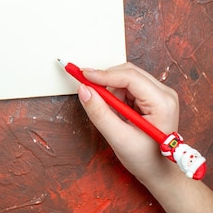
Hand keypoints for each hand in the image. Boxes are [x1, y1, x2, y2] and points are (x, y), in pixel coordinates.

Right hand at [77, 62, 178, 182]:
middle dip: (106, 82)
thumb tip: (84, 90)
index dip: (103, 75)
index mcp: (162, 103)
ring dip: (112, 91)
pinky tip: (119, 113)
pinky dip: (116, 96)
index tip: (83, 75)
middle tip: (89, 93)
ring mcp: (159, 94)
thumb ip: (99, 113)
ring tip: (113, 115)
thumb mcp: (119, 138)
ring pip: (126, 78)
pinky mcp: (152, 97)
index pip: (129, 77)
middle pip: (128, 73)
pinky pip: (128, 86)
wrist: (160, 172)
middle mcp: (164, 94)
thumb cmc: (146, 159)